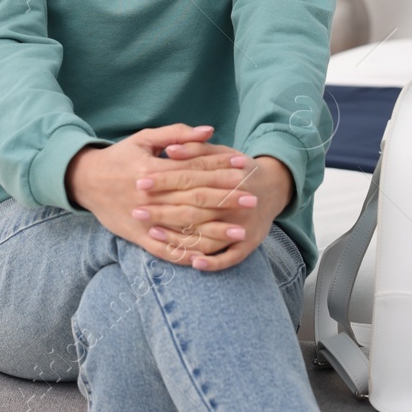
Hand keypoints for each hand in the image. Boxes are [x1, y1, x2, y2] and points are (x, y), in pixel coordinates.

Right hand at [65, 124, 262, 268]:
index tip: (244, 168)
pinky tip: (208, 256)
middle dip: (226, 199)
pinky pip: (166, 250)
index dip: (220, 168)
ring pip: (185, 228)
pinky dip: (187, 255)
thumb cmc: (119, 157)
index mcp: (153, 171)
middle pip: (194, 199)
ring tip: (241, 231)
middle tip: (252, 198)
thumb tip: (209, 131)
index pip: (193, 170)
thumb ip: (177, 134)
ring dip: (215, 230)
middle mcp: (150, 197)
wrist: (85, 181)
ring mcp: (145, 220)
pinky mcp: (138, 238)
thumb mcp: (144, 139)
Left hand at [136, 141, 293, 271]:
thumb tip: (168, 150)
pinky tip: (192, 263)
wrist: (274, 187)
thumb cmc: (239, 168)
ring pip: (208, 236)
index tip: (141, 182)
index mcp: (230, 176)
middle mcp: (238, 203)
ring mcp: (245, 226)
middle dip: (163, 210)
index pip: (190, 178)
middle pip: (194, 208)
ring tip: (152, 233)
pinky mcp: (250, 245)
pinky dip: (213, 262)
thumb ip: (195, 149)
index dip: (164, 180)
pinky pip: (230, 257)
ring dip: (179, 237)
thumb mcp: (221, 152)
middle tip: (137, 210)